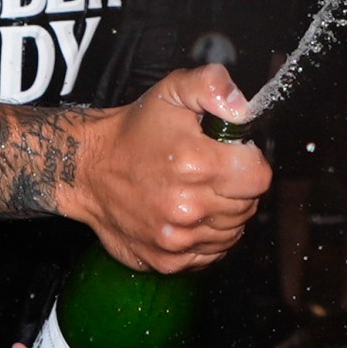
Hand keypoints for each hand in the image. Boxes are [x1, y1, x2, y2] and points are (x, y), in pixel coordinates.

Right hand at [58, 65, 271, 271]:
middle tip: (212, 173)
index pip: (258, 177)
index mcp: (196, 165)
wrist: (88, 169)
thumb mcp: (171, 91)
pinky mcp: (166, 260)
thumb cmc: (134, 131)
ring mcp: (176, 239)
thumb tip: (242, 109)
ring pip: (233, 232)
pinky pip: (212, 254)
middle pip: (248, 205)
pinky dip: (208, 237)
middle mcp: (187, 208)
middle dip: (237, 187)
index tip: (232, 156)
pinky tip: (190, 216)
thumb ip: (212, 87)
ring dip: (224, 213)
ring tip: (199, 192)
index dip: (250, 162)